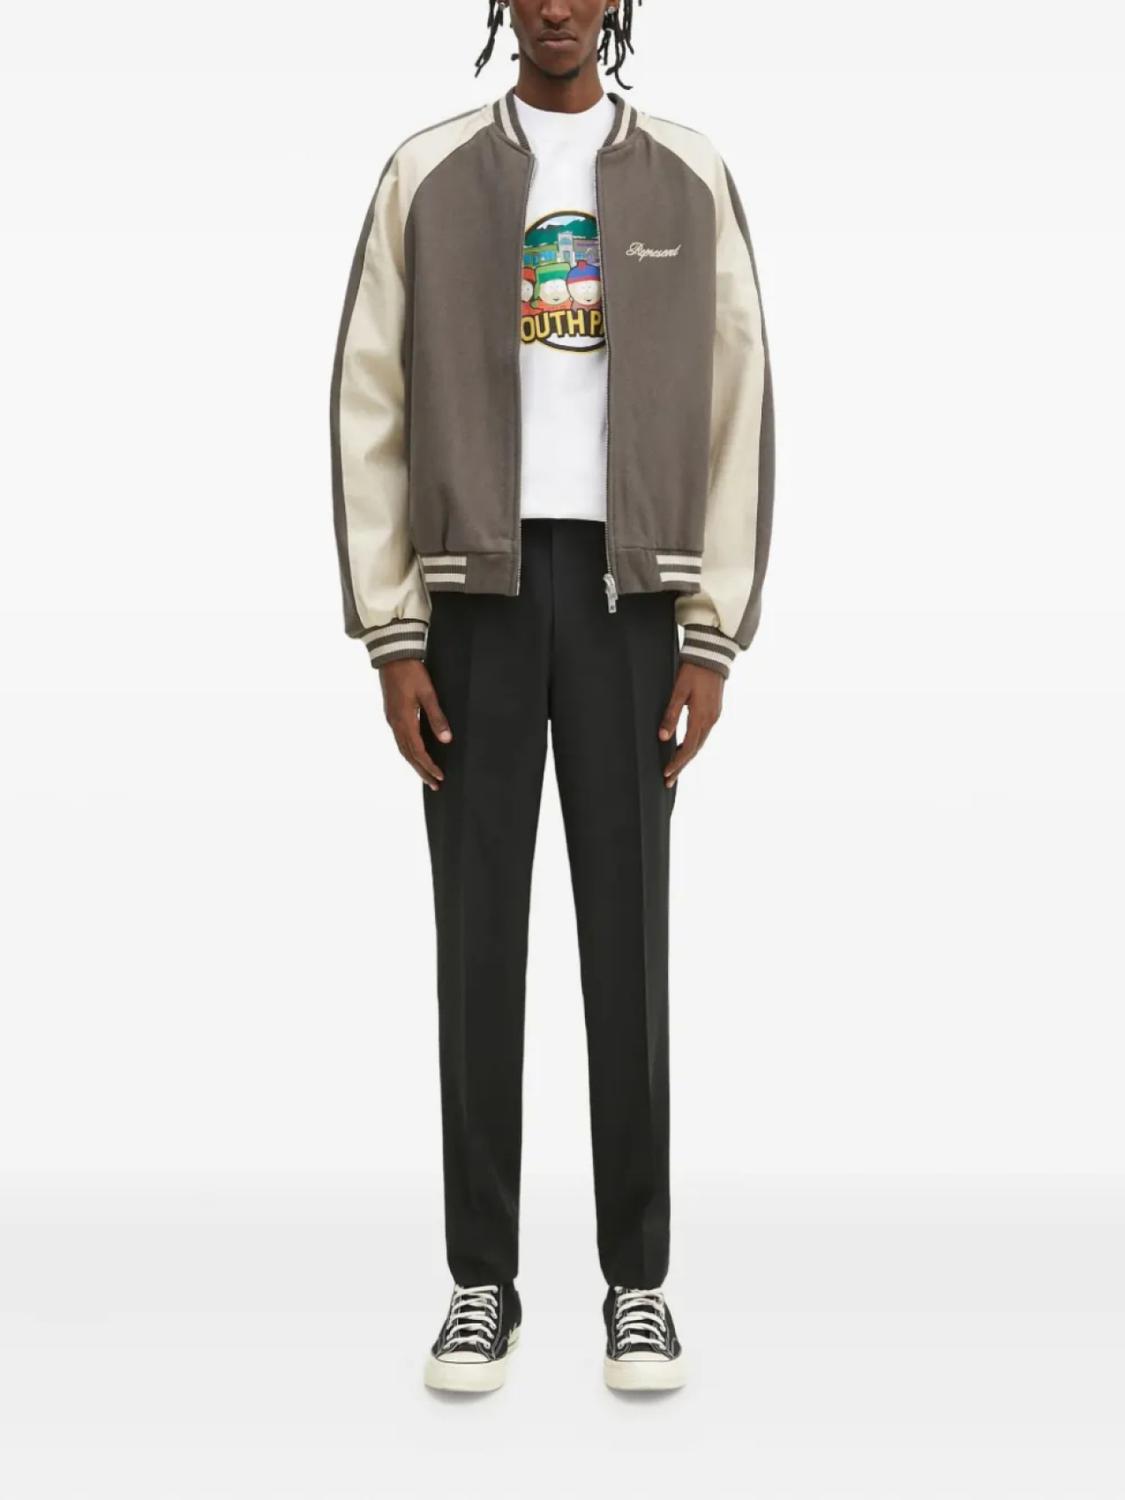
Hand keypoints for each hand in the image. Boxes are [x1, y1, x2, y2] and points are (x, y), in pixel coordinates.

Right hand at [379, 659, 451, 790]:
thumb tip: (446, 740)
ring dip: (415, 763)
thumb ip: (437, 717)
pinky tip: (415, 754)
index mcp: (404, 720)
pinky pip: (400, 740)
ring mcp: (392, 720)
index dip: (429, 766)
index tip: (440, 777)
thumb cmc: (411, 672)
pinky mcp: (392, 714)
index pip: (418, 751)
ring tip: (426, 775)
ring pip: (403, 749)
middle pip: (409, 755)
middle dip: (422, 771)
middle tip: (435, 785)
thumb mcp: (428, 693)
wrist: (392, 655)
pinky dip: (409, 752)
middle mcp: (396, 724)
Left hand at [658, 662, 723, 786]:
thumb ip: (671, 714)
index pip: (688, 748)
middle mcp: (711, 720)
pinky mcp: (714, 711)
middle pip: (695, 750)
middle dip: (681, 766)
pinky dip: (693, 746)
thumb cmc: (693, 670)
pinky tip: (686, 748)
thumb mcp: (678, 691)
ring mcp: (714, 716)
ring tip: (675, 769)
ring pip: (700, 743)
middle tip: (668, 780)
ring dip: (687, 757)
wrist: (713, 654)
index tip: (666, 773)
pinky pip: (703, 735)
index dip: (676, 762)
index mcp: (701, 717)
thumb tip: (662, 737)